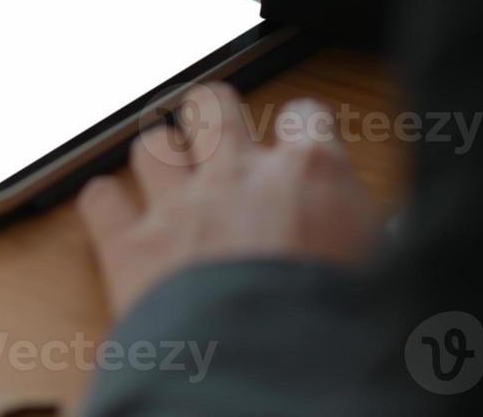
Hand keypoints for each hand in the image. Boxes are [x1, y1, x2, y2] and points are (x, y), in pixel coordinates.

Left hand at [77, 85, 380, 316]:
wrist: (271, 378)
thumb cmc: (336, 330)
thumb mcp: (381, 274)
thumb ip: (366, 237)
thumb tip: (377, 237)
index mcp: (309, 176)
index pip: (305, 116)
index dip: (301, 130)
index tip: (299, 146)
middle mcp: (238, 177)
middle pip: (213, 105)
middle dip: (214, 120)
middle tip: (218, 144)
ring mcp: (177, 207)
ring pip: (151, 144)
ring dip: (160, 163)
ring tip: (171, 186)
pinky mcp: (130, 247)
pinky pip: (101, 199)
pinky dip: (108, 207)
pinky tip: (120, 220)